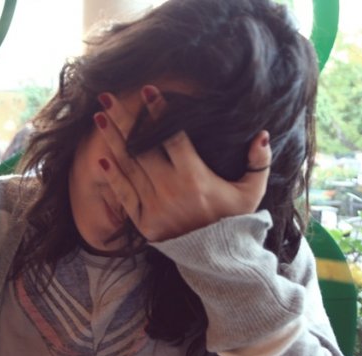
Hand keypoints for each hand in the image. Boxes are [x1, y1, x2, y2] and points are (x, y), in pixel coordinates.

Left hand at [94, 86, 271, 241]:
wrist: (218, 260)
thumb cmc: (234, 221)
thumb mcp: (252, 193)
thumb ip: (259, 163)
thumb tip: (262, 133)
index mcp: (196, 178)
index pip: (172, 137)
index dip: (158, 112)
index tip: (146, 89)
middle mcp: (171, 190)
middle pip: (142, 147)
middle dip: (124, 120)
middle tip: (106, 96)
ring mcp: (155, 207)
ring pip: (129, 167)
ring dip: (112, 140)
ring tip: (99, 117)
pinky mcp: (144, 223)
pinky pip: (124, 196)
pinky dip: (112, 177)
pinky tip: (101, 158)